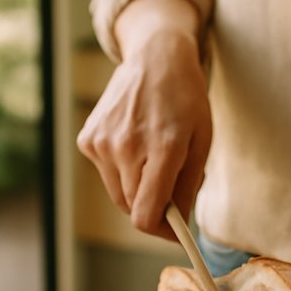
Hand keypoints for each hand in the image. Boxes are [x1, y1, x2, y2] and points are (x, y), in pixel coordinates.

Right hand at [76, 16, 211, 239]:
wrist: (155, 57)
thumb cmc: (185, 99)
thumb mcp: (201, 141)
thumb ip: (187, 186)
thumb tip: (177, 223)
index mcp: (162, 148)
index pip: (147, 215)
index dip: (162, 232)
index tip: (174, 233)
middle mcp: (127, 147)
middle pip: (134, 208)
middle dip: (155, 209)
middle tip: (172, 194)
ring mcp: (102, 143)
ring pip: (119, 194)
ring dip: (138, 189)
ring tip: (155, 158)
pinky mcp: (89, 139)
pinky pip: (107, 174)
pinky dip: (122, 170)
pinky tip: (136, 142)